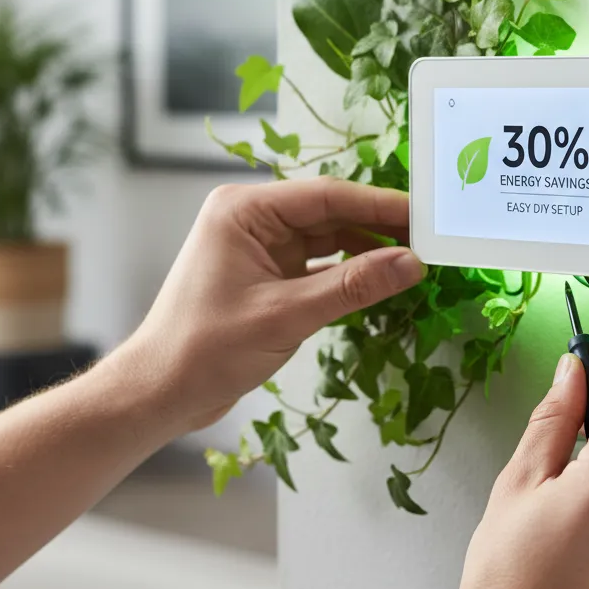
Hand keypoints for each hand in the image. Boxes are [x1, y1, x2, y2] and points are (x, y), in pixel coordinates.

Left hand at [128, 178, 424, 433]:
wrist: (160, 392)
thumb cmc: (205, 349)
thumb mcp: (287, 315)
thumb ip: (353, 287)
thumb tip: (411, 263)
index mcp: (244, 211)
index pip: (326, 197)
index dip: (378, 205)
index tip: (423, 215)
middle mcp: (251, 220)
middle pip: (330, 213)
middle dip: (378, 225)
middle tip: (428, 237)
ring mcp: (259, 247)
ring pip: (327, 238)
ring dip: (367, 249)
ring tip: (413, 258)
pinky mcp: (266, 274)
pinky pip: (318, 263)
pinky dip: (348, 272)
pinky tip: (380, 278)